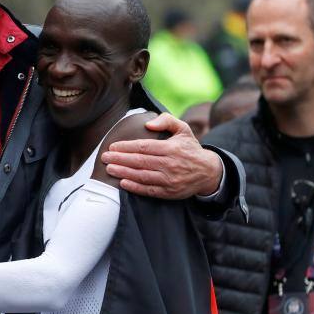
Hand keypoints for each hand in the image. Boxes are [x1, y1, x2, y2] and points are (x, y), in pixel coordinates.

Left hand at [100, 112, 221, 197]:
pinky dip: (135, 187)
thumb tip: (148, 123)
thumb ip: (166, 121)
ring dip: (123, 173)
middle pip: (140, 162)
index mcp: (171, 148)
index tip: (113, 147)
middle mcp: (170, 164)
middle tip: (104, 158)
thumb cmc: (190, 148)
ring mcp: (170, 180)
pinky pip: (149, 190)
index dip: (127, 147)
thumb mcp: (183, 129)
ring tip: (109, 169)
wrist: (208, 172)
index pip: (144, 147)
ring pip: (142, 176)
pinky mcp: (169, 192)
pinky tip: (123, 183)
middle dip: (120, 159)